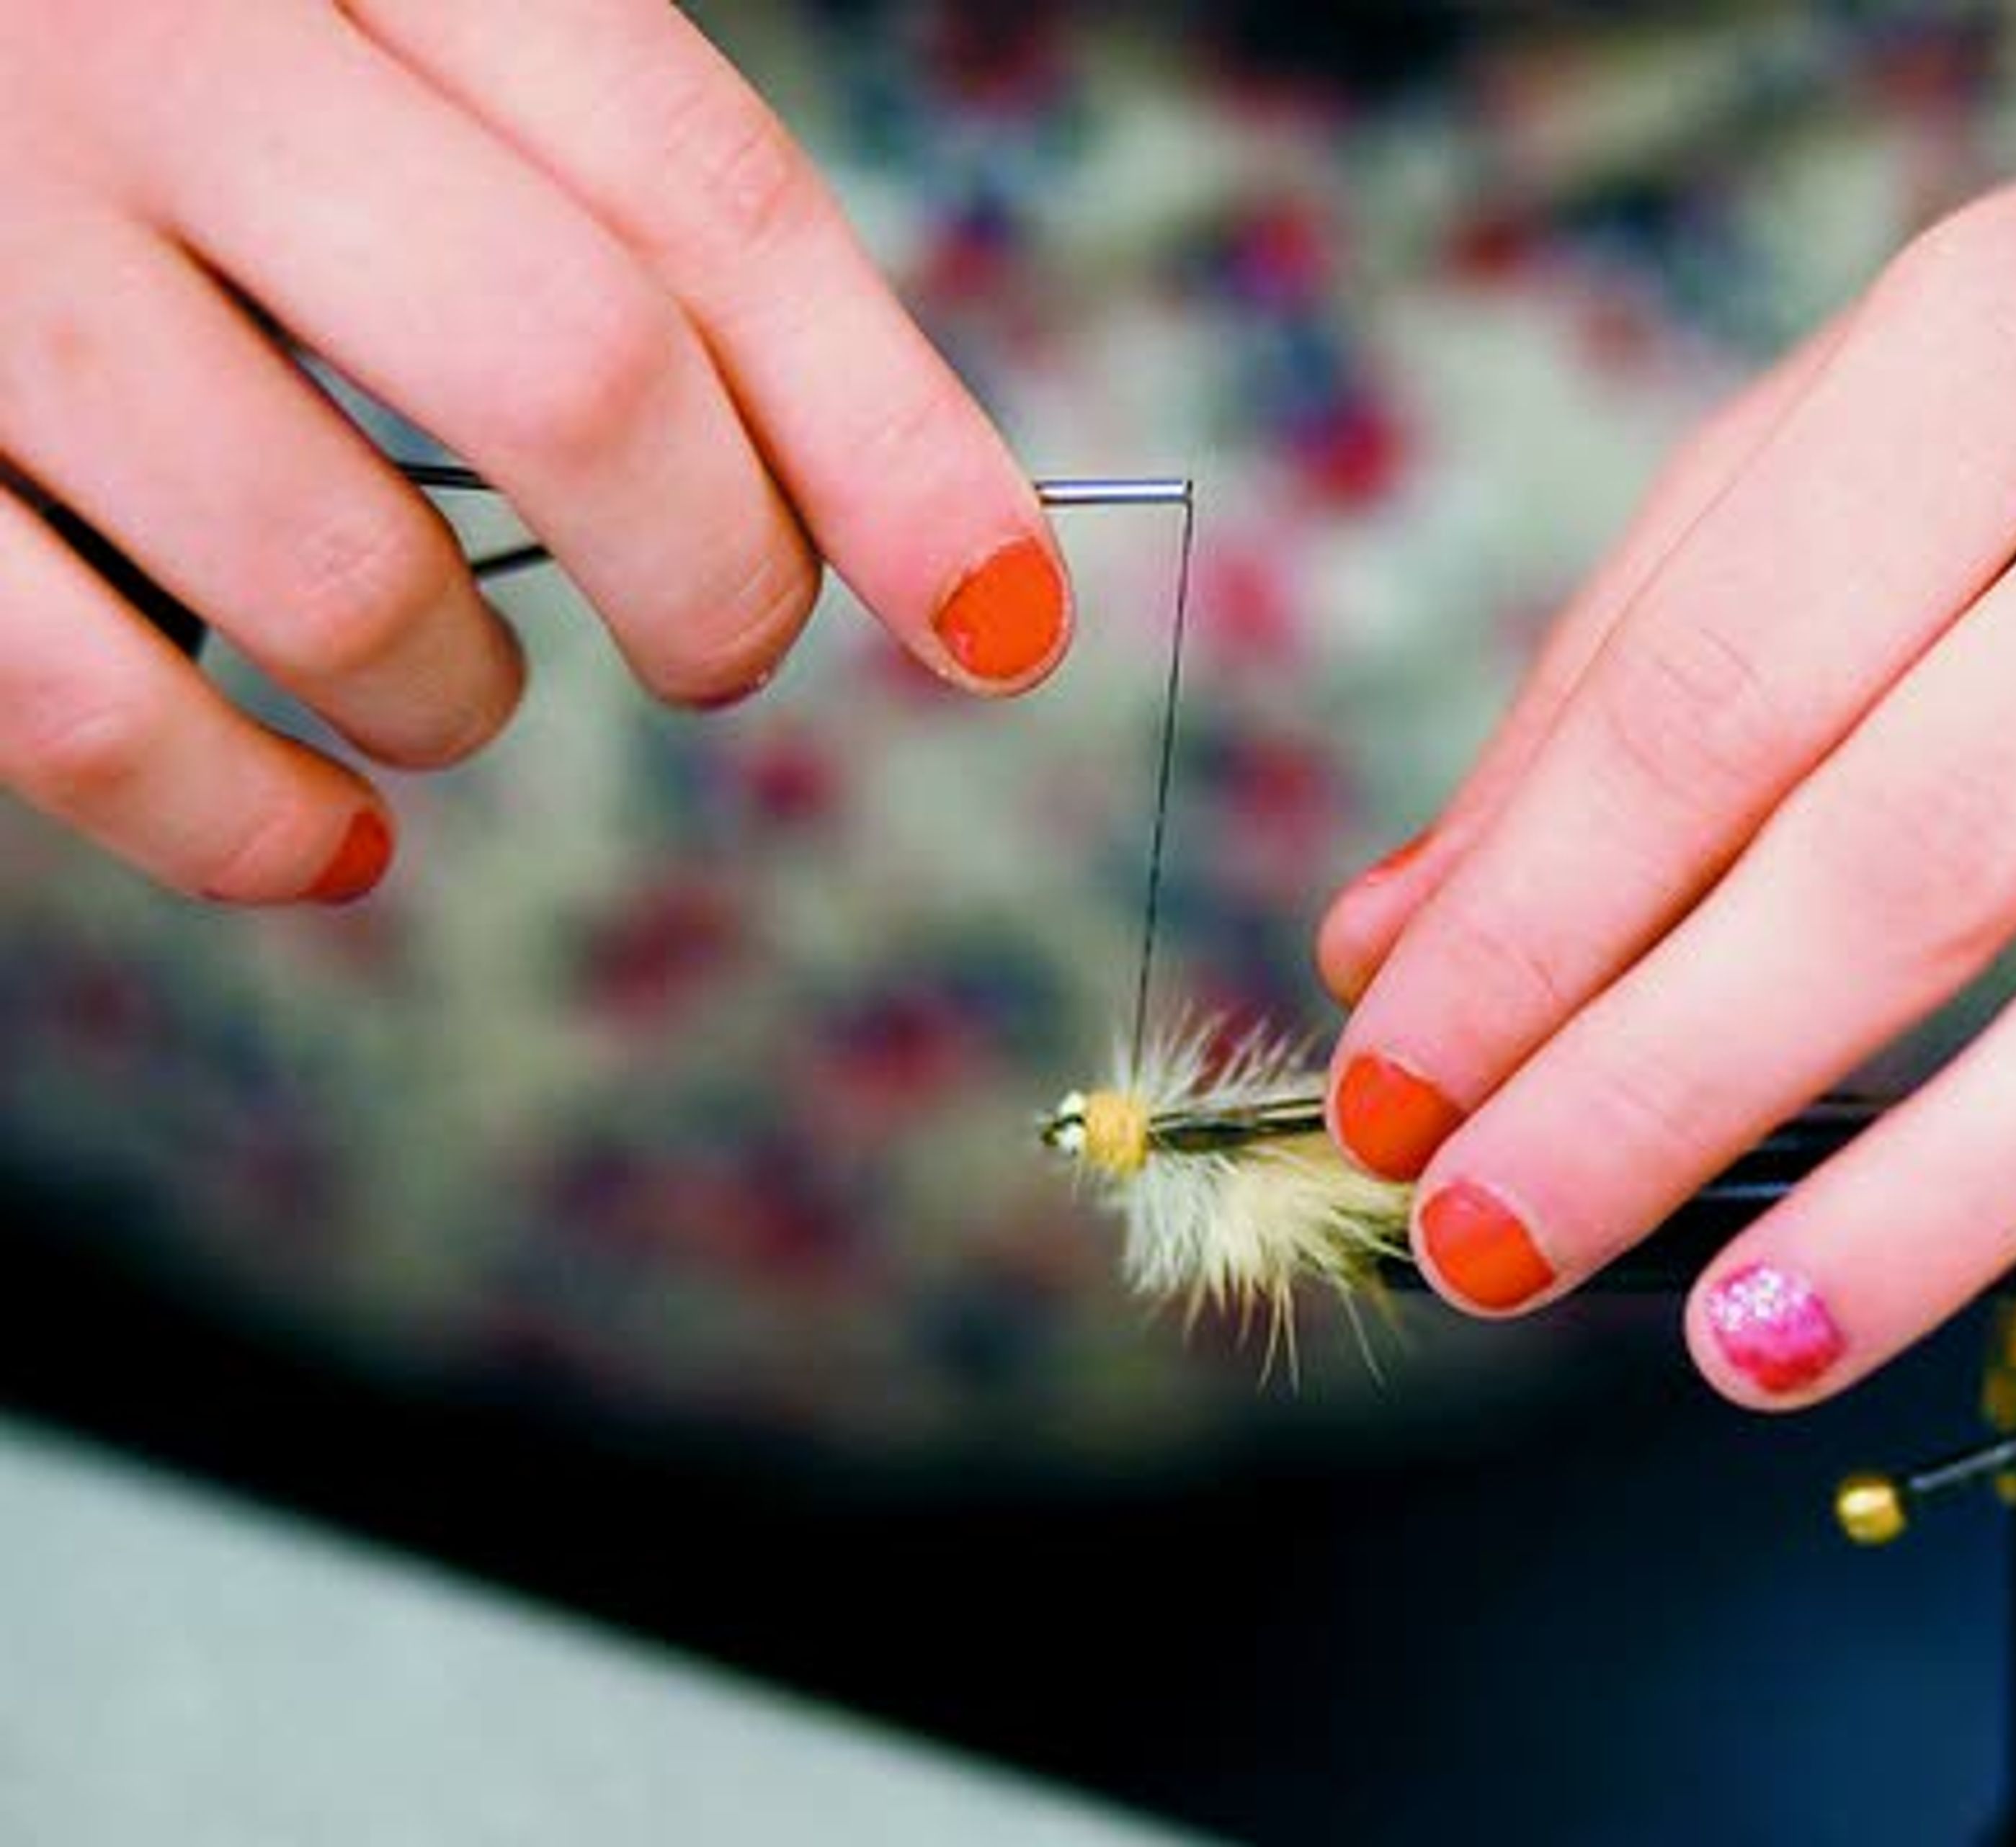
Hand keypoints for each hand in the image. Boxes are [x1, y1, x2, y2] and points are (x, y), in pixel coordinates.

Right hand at [0, 0, 1063, 903]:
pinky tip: (324, 836)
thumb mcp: (354, 4)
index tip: (1007, 611)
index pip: (694, 189)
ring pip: (343, 571)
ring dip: (462, 692)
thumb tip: (866, 481)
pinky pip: (78, 710)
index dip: (886, 431)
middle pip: (574, 372)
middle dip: (716, 573)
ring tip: (455, 681)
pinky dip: (240, 823)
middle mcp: (139, 34)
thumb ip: (558, 170)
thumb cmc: (134, 19)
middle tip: (722, 642)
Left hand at [1315, 3, 2015, 1486]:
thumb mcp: (1874, 418)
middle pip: (1925, 847)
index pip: (1721, 689)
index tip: (1398, 1092)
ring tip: (1737, 1345)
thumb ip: (1635, 667)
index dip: (1529, 926)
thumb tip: (1410, 944)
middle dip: (1665, 1084)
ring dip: (1933, 1212)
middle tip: (1495, 1241)